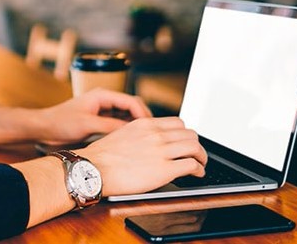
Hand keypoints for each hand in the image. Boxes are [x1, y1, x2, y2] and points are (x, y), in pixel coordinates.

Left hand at [35, 88, 152, 143]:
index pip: (132, 101)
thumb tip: (132, 131)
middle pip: (133, 107)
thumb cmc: (60, 123)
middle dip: (143, 120)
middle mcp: (105, 101)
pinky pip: (119, 124)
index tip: (151, 129)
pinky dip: (127, 131)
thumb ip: (111, 126)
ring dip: (136, 126)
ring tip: (145, 141)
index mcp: (103, 95)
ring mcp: (103, 111)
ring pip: (127, 117)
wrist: (44, 129)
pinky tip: (131, 143)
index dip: (144, 114)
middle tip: (152, 136)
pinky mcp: (100, 121)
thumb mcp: (87, 125)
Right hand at [80, 116, 206, 196]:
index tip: (185, 142)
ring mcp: (161, 151)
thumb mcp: (122, 134)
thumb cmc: (102, 157)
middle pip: (190, 134)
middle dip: (196, 145)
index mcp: (145, 124)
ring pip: (195, 147)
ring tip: (200, 164)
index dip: (185, 134)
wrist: (94, 169)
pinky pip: (191, 165)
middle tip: (196, 154)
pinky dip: (199, 169)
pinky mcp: (164, 170)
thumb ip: (140, 134)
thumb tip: (149, 142)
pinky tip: (197, 173)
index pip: (177, 123)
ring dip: (202, 157)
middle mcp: (156, 134)